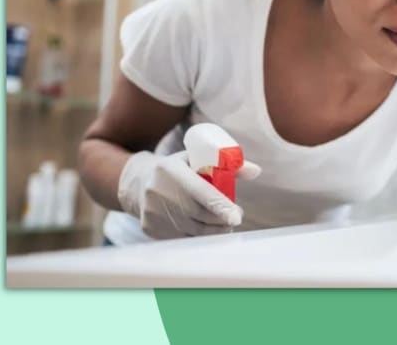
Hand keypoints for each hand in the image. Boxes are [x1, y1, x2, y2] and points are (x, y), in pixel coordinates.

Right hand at [117, 150, 260, 239]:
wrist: (139, 183)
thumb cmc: (180, 169)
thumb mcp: (198, 159)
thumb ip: (229, 165)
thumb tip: (257, 171)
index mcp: (170, 170)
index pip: (199, 192)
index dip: (220, 206)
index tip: (236, 216)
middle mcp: (157, 191)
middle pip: (197, 214)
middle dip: (221, 219)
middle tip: (235, 217)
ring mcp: (151, 212)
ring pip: (191, 230)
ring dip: (212, 230)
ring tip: (224, 223)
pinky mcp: (149, 228)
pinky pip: (181, 238)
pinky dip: (197, 235)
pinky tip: (205, 228)